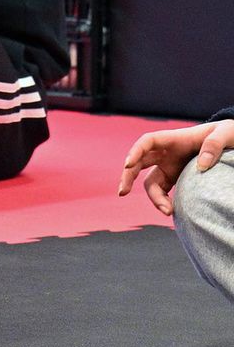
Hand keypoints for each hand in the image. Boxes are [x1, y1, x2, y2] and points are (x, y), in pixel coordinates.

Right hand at [118, 120, 233, 214]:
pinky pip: (162, 190)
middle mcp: (166, 153)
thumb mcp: (225, 134)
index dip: (135, 152)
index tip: (128, 165)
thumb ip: (213, 146)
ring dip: (153, 197)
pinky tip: (171, 210)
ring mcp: (169, 166)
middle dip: (127, 176)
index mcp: (173, 139)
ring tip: (167, 211)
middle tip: (123, 192)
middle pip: (139, 162)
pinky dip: (163, 201)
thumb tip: (201, 166)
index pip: (147, 142)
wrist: (230, 142)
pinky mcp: (175, 178)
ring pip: (150, 181)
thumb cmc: (226, 134)